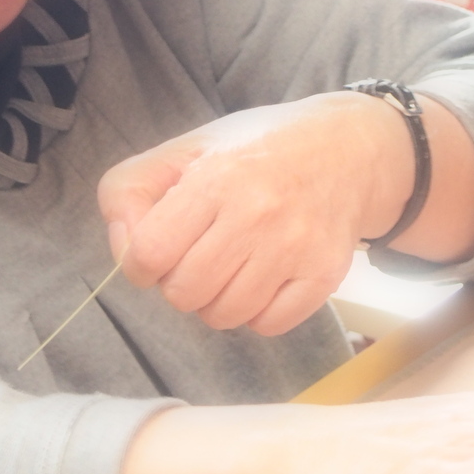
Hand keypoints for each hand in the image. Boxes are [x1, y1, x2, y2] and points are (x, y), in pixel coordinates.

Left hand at [99, 93, 473, 336]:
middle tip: (197, 255)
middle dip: (178, 282)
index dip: (141, 260)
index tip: (157, 248)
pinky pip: (268, 325)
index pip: (149, 253)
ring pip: (224, 315)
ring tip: (229, 266)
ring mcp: (295, 248)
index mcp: (215, 178)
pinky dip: (256, 312)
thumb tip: (125, 250)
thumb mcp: (185, 148)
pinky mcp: (324, 274)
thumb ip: (130, 191)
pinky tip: (262, 278)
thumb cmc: (254, 151)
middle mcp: (257, 214)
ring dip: (215, 301)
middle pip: (184, 293)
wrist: (347, 150)